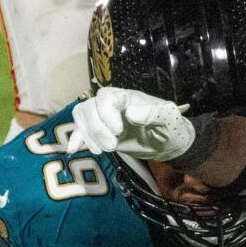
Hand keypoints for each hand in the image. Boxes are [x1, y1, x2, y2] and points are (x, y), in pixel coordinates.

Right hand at [70, 87, 194, 159]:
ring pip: (82, 117)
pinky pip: (80, 130)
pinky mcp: (100, 133)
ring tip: (104, 150)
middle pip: (89, 107)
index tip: (118, 130)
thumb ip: (154, 113)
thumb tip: (130, 113)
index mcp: (128, 98)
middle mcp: (113, 105)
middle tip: (113, 146)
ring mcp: (104, 118)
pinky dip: (76, 138)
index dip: (106, 113)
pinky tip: (74, 149)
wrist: (169, 143)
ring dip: (88, 134)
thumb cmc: (171, 127)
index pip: (106, 97)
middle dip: (96, 128)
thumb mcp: (170, 119)